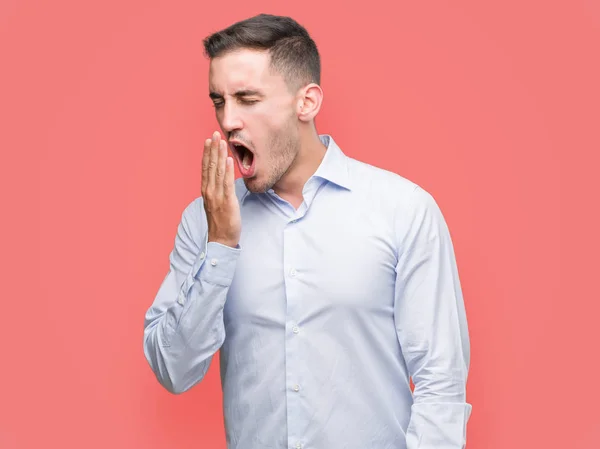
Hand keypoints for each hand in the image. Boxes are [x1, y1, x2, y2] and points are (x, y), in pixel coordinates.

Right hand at [202, 131, 240, 247]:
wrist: (220, 240)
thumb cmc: (220, 223)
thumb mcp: (216, 203)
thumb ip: (217, 190)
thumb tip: (222, 179)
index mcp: (206, 190)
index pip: (206, 168)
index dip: (207, 153)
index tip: (209, 140)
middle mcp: (209, 191)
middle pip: (210, 166)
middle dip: (213, 148)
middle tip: (215, 133)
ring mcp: (217, 196)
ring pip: (217, 171)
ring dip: (219, 154)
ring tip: (221, 141)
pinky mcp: (227, 201)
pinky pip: (227, 183)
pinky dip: (227, 170)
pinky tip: (228, 159)